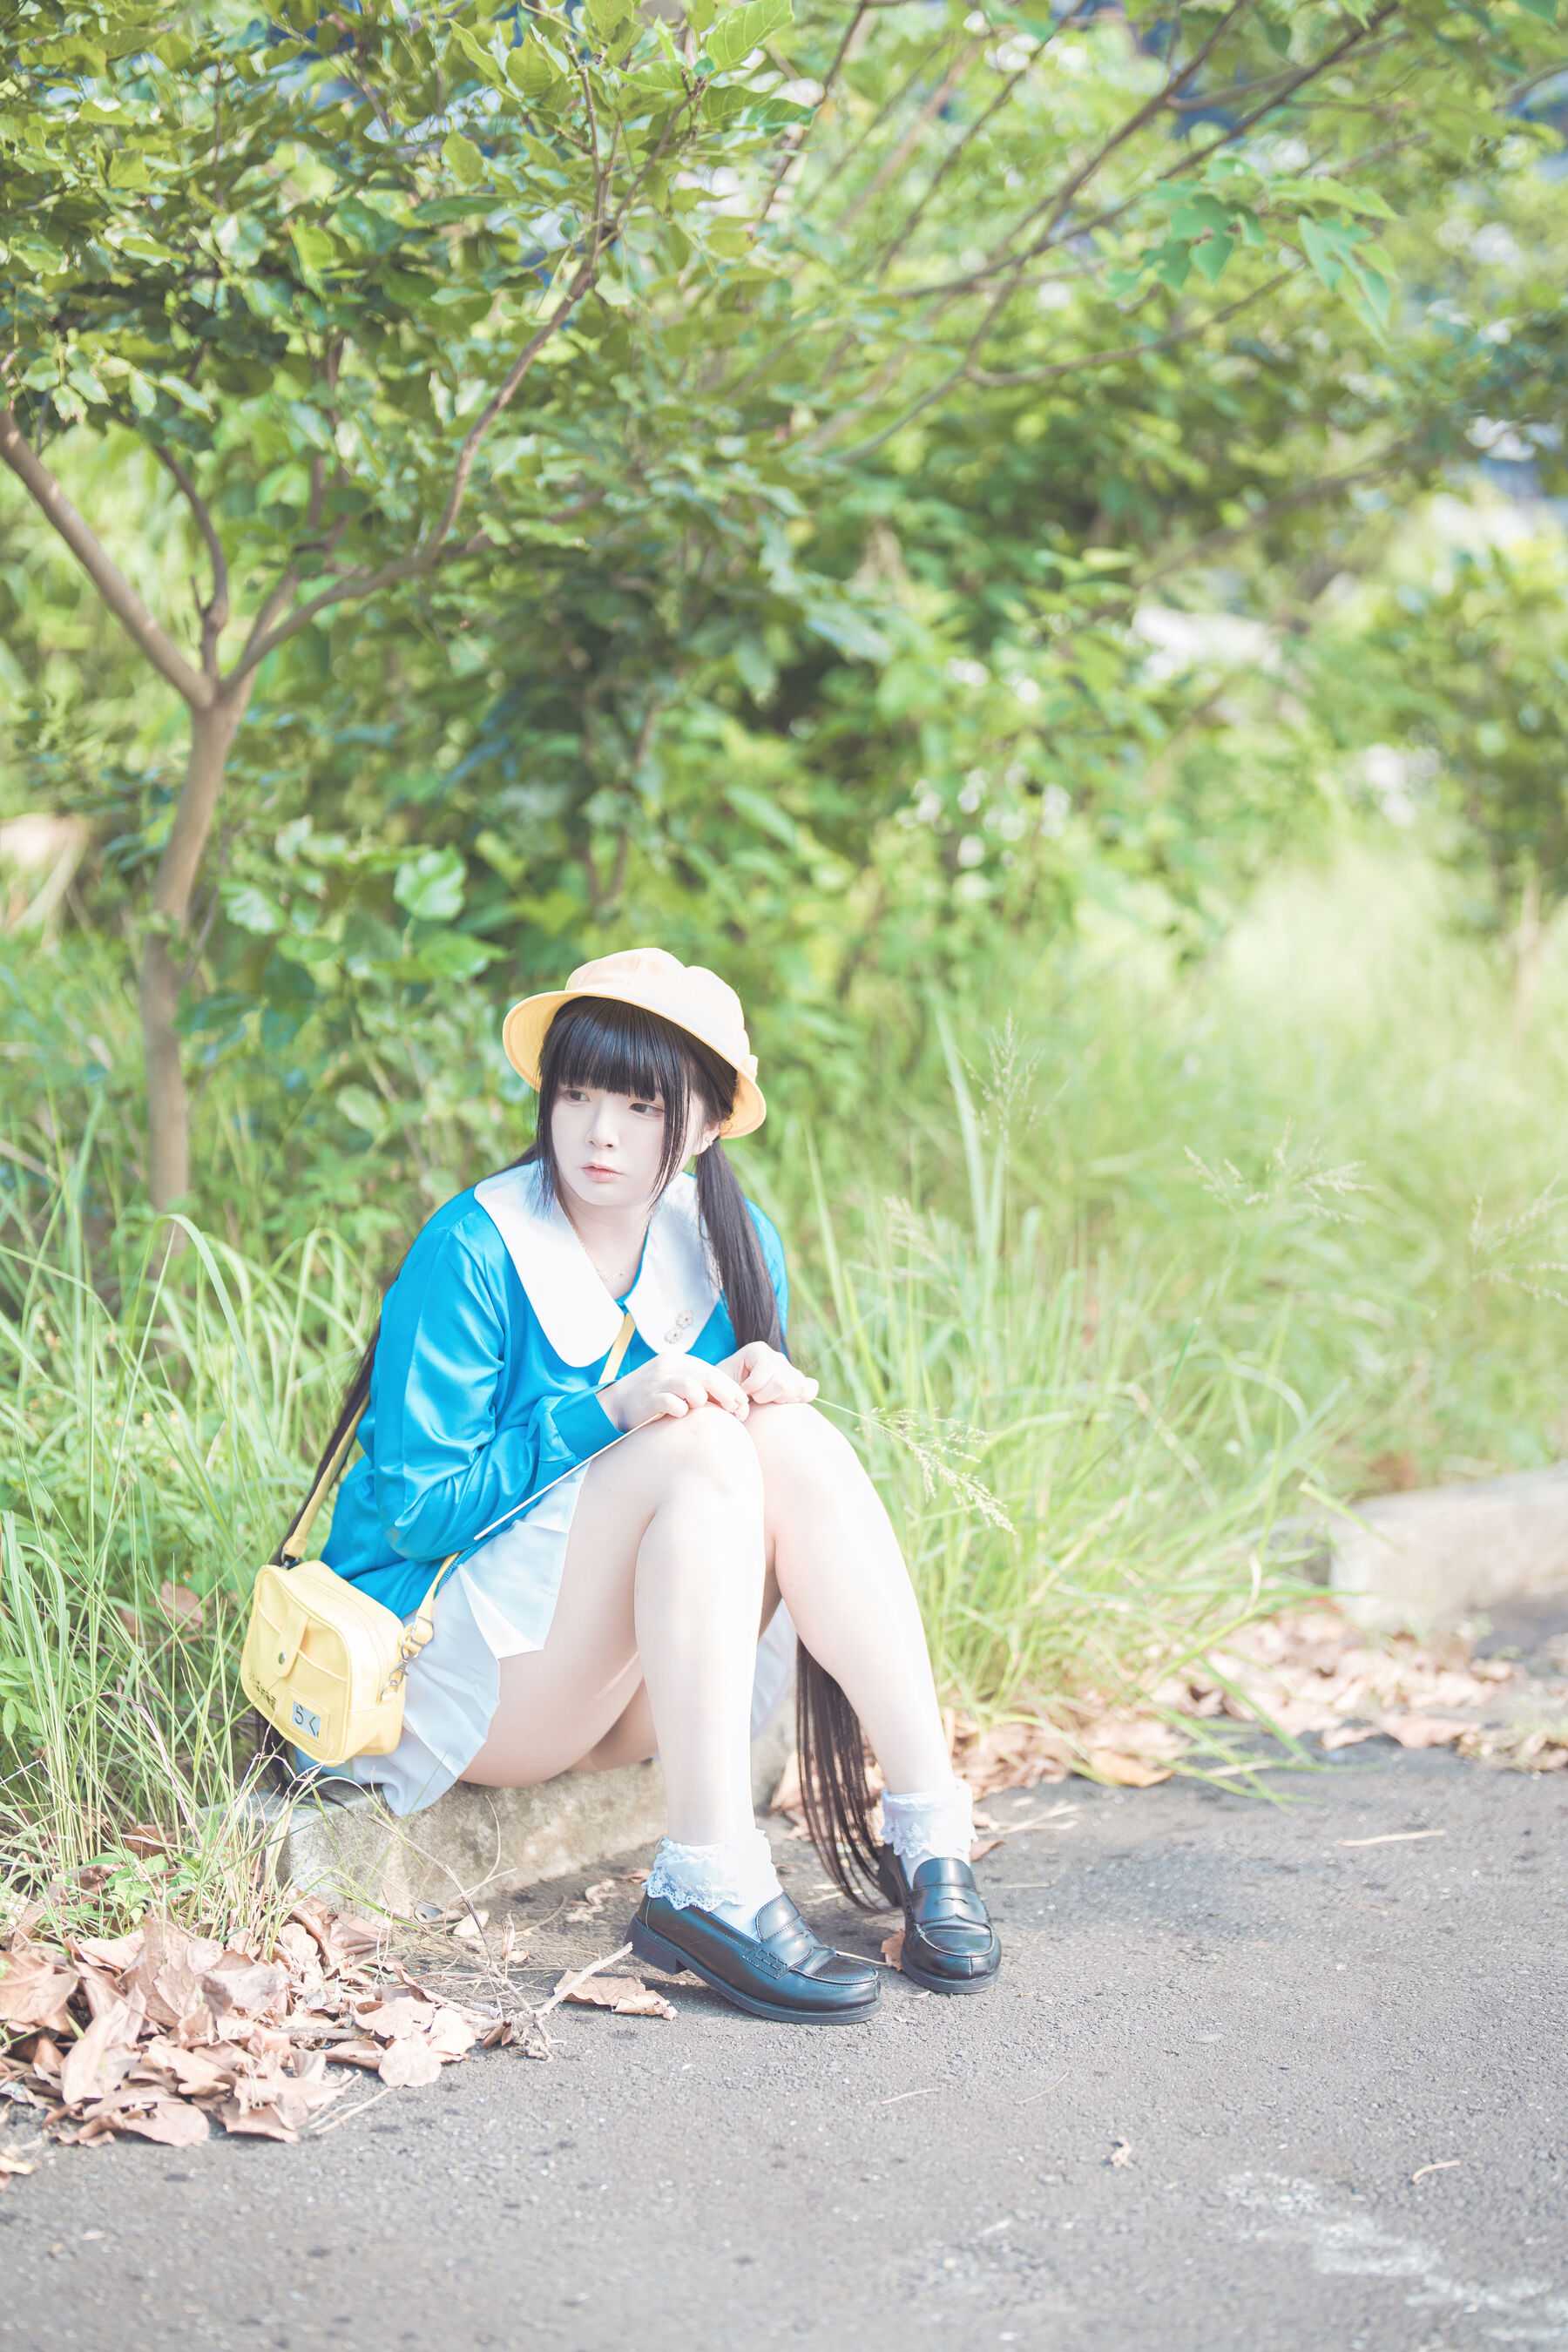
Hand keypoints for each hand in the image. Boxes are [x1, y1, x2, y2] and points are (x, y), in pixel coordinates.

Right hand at [601, 1349, 752, 1432]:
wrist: (615, 1404)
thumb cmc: (654, 1398)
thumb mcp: (676, 1384)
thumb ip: (699, 1387)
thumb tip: (734, 1402)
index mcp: (679, 1361)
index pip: (713, 1371)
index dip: (731, 1388)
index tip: (743, 1405)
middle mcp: (669, 1366)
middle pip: (707, 1377)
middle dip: (726, 1394)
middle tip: (736, 1411)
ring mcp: (657, 1381)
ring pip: (691, 1387)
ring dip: (701, 1402)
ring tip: (698, 1410)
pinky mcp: (647, 1398)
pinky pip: (671, 1403)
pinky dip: (680, 1410)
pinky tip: (680, 1415)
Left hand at [723, 1342, 818, 1408]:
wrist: (729, 1391)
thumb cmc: (723, 1386)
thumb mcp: (720, 1384)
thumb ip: (730, 1392)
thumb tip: (744, 1410)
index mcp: (757, 1350)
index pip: (763, 1373)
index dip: (750, 1389)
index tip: (741, 1391)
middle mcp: (777, 1356)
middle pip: (782, 1383)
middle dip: (764, 1396)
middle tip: (753, 1397)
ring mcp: (790, 1369)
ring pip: (796, 1389)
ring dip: (778, 1399)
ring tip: (765, 1398)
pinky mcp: (798, 1382)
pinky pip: (809, 1390)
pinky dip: (799, 1397)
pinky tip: (782, 1400)